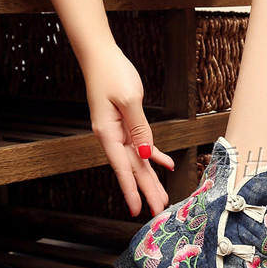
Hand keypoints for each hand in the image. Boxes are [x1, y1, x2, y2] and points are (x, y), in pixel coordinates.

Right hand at [81, 46, 174, 216]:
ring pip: (138, 161)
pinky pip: (142, 144)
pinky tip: (165, 165)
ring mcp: (119, 131)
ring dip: (151, 178)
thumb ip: (139, 128)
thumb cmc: (111, 74)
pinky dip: (155, 155)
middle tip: (158, 210)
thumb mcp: (129, 100)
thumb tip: (146, 154)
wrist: (101, 56)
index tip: (137, 209)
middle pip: (133, 169)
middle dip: (146, 190)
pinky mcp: (126, 123)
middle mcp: (112, 136)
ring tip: (162, 197)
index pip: (122, 168)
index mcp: (108, 133)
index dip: (131, 190)